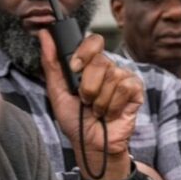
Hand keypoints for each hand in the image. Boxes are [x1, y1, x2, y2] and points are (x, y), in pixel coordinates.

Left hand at [40, 31, 143, 179]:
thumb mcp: (57, 91)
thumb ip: (51, 63)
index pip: (93, 42)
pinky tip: (110, 113)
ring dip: (100, 100)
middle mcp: (108, 69)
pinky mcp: (136, 91)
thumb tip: (44, 35)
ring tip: (97, 110)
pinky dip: (113, 105)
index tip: (74, 69)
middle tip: (85, 100)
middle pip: (100, 61)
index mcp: (89, 65)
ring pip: (112, 76)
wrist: (90, 144)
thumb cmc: (75, 120)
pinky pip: (125, 88)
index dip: (83, 53)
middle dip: (88, 86)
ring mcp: (123, 78)